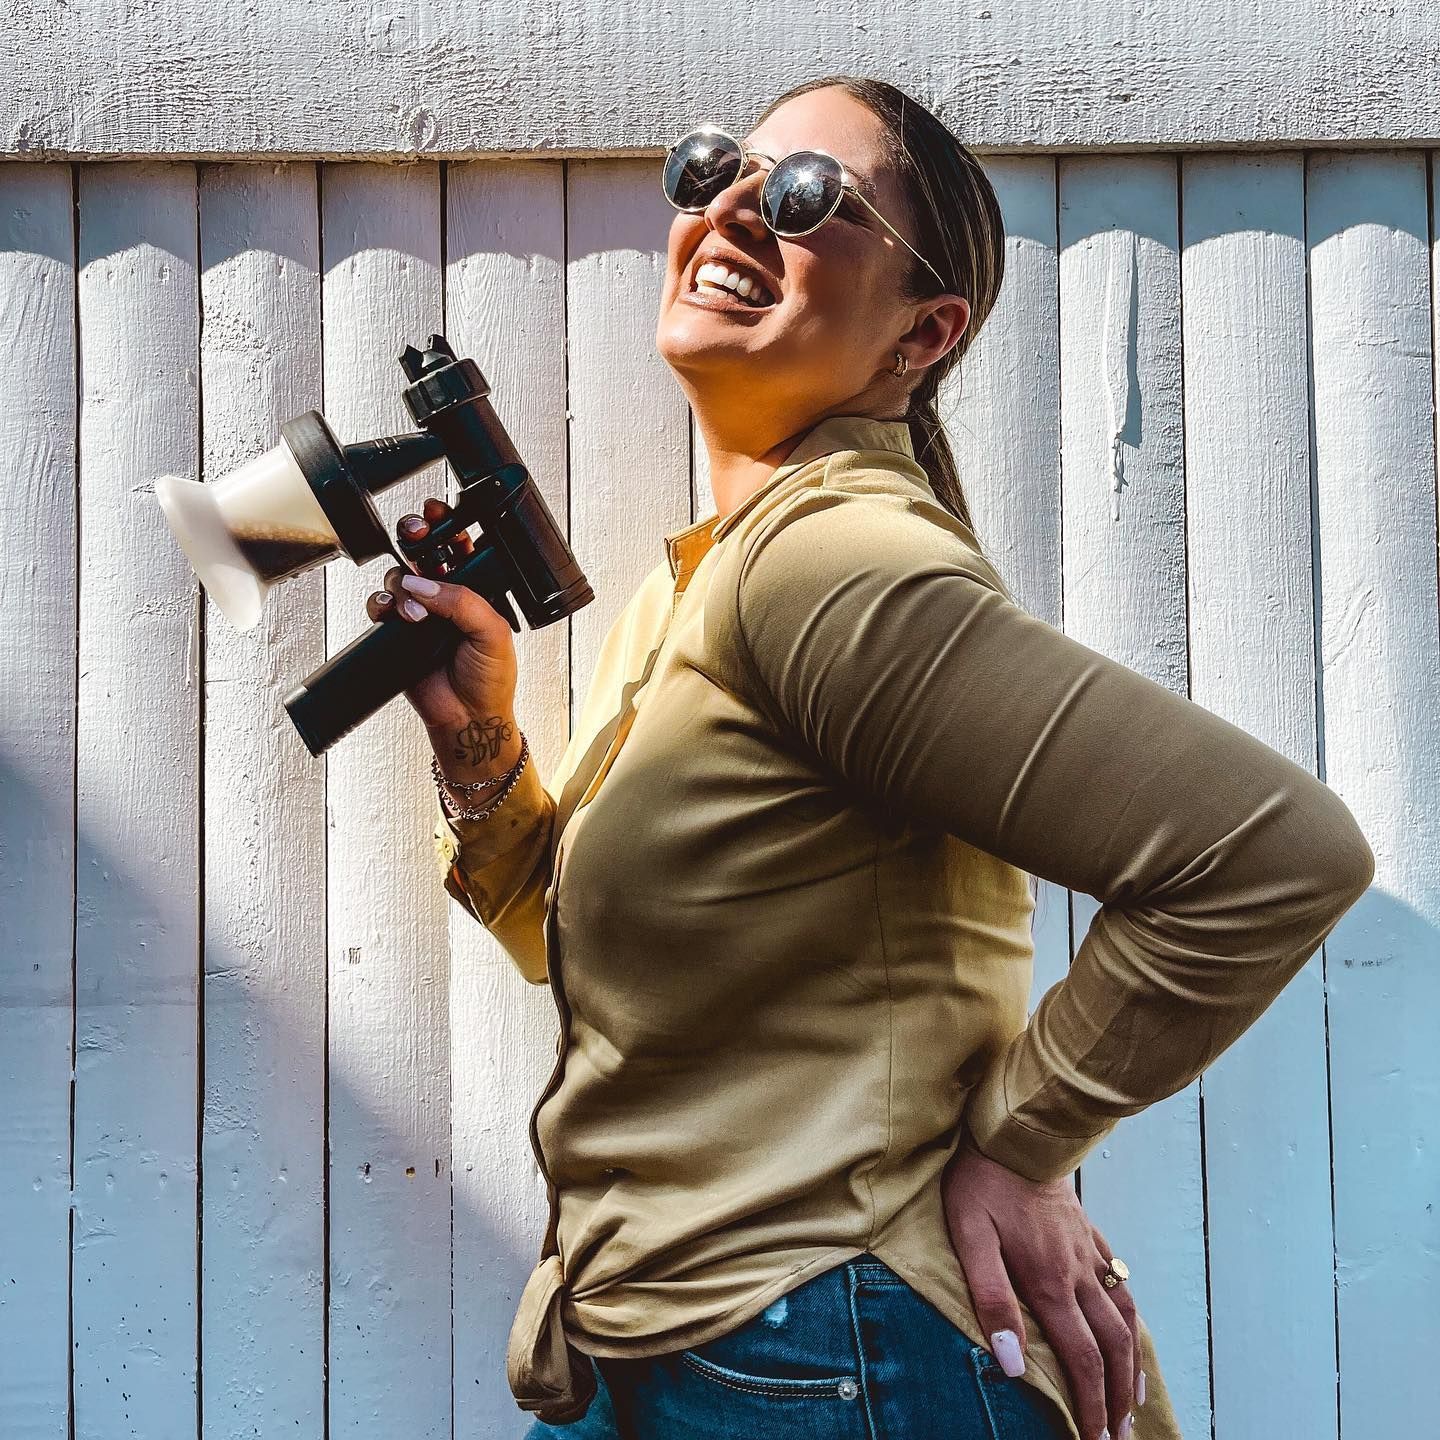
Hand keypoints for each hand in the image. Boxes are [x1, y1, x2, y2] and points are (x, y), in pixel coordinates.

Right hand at [364, 497, 518, 733]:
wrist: (468, 718)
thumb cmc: (491, 679)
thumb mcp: (492, 633)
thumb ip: (462, 602)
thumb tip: (423, 585)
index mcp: (476, 590)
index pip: (460, 548)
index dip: (448, 526)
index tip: (438, 512)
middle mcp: (446, 597)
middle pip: (423, 553)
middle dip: (416, 537)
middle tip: (416, 534)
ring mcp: (421, 613)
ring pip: (399, 577)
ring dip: (403, 584)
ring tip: (418, 612)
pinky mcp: (397, 633)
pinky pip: (380, 607)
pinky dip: (382, 605)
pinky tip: (396, 615)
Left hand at [941, 1133, 1141, 1439]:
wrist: (1014, 1131)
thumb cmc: (982, 1183)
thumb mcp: (971, 1239)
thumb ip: (991, 1300)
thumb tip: (1013, 1364)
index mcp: (1050, 1282)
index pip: (1081, 1360)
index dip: (1090, 1406)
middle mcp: (1079, 1273)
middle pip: (1111, 1348)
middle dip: (1118, 1398)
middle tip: (1120, 1436)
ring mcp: (1089, 1252)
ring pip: (1125, 1318)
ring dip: (1132, 1365)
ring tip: (1135, 1400)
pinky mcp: (1088, 1232)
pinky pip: (1121, 1283)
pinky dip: (1132, 1317)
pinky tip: (1130, 1328)